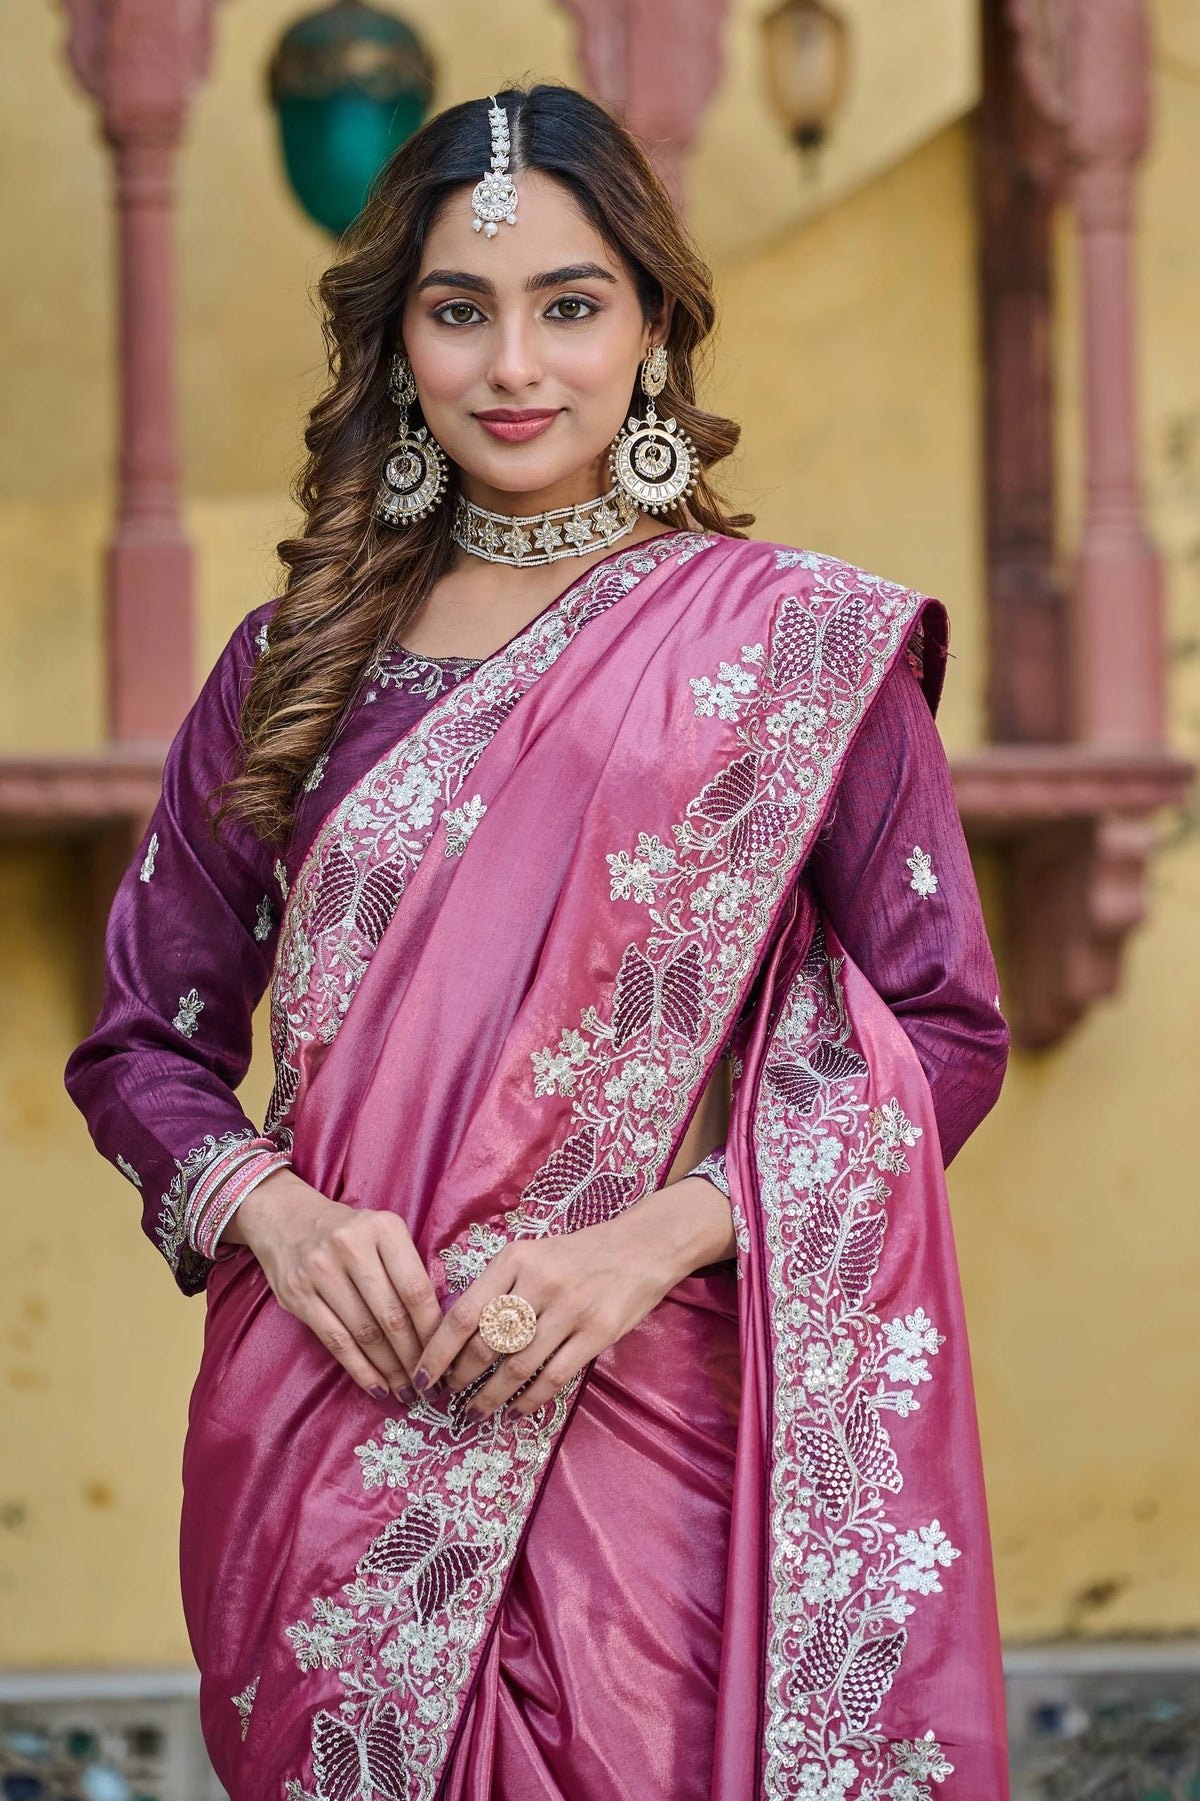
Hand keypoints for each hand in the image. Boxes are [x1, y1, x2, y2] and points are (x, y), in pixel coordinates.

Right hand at [222, 1168, 442, 1402]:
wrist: (286, 1217)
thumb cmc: (350, 1232)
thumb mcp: (383, 1233)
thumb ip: (407, 1268)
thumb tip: (439, 1328)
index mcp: (383, 1228)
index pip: (416, 1289)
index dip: (433, 1330)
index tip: (446, 1357)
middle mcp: (351, 1246)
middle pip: (391, 1315)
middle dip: (414, 1357)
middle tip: (430, 1385)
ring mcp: (320, 1271)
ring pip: (364, 1333)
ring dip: (389, 1369)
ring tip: (407, 1391)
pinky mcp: (297, 1295)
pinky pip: (335, 1341)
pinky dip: (360, 1370)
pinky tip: (377, 1387)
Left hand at [414, 1175, 734, 1418]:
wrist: (641, 1247)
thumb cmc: (578, 1254)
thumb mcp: (532, 1253)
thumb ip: (498, 1285)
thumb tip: (454, 1333)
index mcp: (515, 1259)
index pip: (464, 1312)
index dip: (437, 1351)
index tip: (422, 1376)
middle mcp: (540, 1282)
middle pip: (487, 1343)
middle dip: (461, 1377)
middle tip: (449, 1395)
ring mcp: (570, 1309)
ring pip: (517, 1366)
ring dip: (491, 1396)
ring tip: (477, 1411)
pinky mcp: (597, 1333)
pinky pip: (553, 1376)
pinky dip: (528, 1400)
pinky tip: (515, 1409)